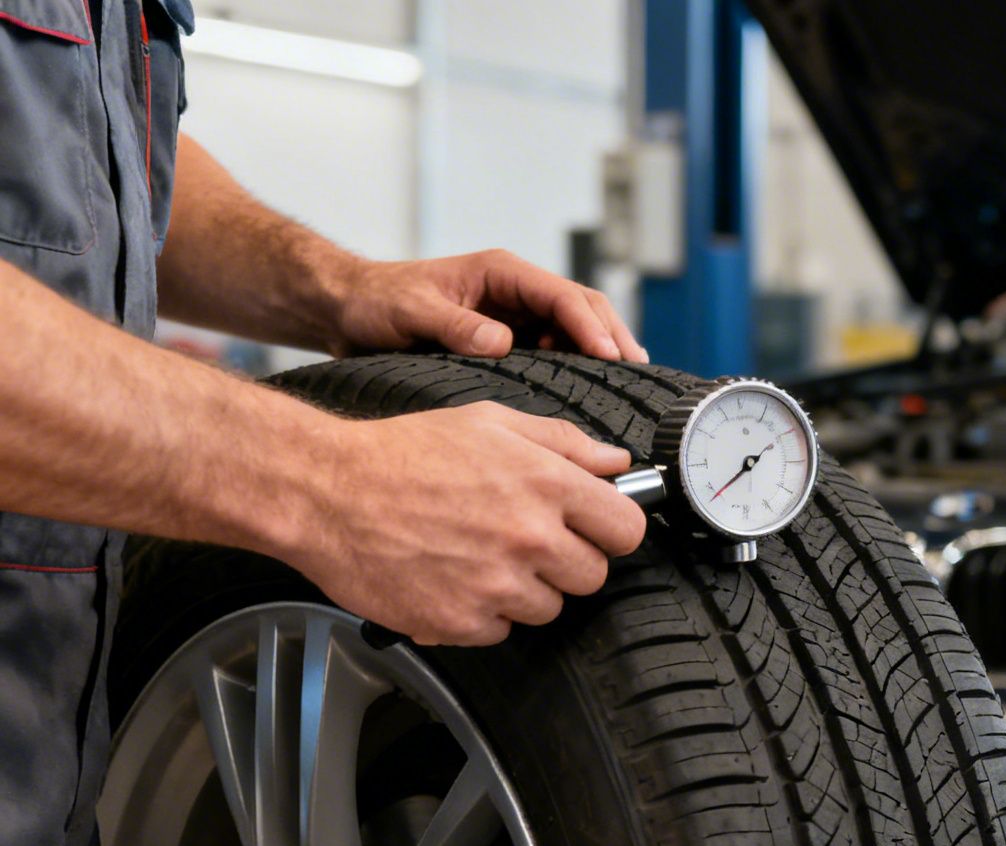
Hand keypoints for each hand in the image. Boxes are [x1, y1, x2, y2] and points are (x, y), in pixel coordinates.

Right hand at [288, 403, 646, 645]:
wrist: (325, 492)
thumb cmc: (403, 453)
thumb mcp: (490, 423)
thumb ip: (564, 443)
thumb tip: (616, 462)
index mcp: (547, 485)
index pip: (627, 530)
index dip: (610, 529)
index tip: (592, 528)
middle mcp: (530, 538)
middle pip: (593, 576)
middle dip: (566, 561)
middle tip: (524, 541)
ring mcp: (497, 585)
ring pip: (549, 607)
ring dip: (524, 590)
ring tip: (479, 555)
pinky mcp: (461, 622)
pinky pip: (501, 631)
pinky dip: (482, 613)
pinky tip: (453, 578)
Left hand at [328, 250, 649, 362]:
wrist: (346, 310)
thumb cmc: (374, 302)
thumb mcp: (409, 312)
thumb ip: (454, 326)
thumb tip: (502, 344)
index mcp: (500, 273)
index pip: (562, 296)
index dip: (590, 326)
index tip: (609, 356)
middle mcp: (514, 291)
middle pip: (582, 308)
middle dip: (612, 335)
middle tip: (636, 371)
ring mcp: (514, 315)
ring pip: (573, 329)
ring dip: (600, 352)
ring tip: (625, 384)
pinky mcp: (507, 339)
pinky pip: (552, 351)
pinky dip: (576, 367)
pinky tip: (588, 390)